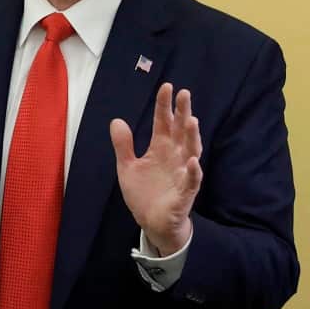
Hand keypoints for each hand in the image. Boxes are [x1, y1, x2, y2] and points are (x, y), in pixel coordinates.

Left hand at [110, 83, 202, 255]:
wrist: (152, 221)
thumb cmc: (144, 192)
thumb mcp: (127, 166)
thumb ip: (123, 145)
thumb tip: (117, 120)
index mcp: (160, 148)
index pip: (163, 123)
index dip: (164, 106)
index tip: (167, 87)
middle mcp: (175, 157)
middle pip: (180, 131)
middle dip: (182, 113)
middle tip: (184, 94)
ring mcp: (182, 173)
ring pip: (190, 151)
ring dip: (191, 137)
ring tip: (191, 120)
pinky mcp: (185, 193)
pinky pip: (191, 181)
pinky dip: (193, 171)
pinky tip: (192, 161)